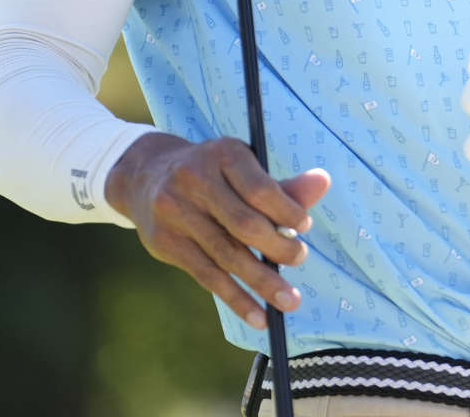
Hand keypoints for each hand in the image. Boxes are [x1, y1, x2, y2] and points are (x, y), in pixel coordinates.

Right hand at [105, 133, 331, 329]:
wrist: (146, 175)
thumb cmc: (211, 173)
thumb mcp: (242, 168)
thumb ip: (282, 185)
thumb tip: (323, 182)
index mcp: (222, 154)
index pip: (260, 189)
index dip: (288, 211)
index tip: (304, 226)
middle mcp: (194, 180)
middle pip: (244, 224)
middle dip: (278, 248)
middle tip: (299, 258)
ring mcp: (176, 212)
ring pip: (227, 255)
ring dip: (262, 282)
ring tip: (289, 300)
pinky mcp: (166, 242)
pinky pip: (207, 276)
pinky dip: (236, 299)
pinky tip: (259, 316)